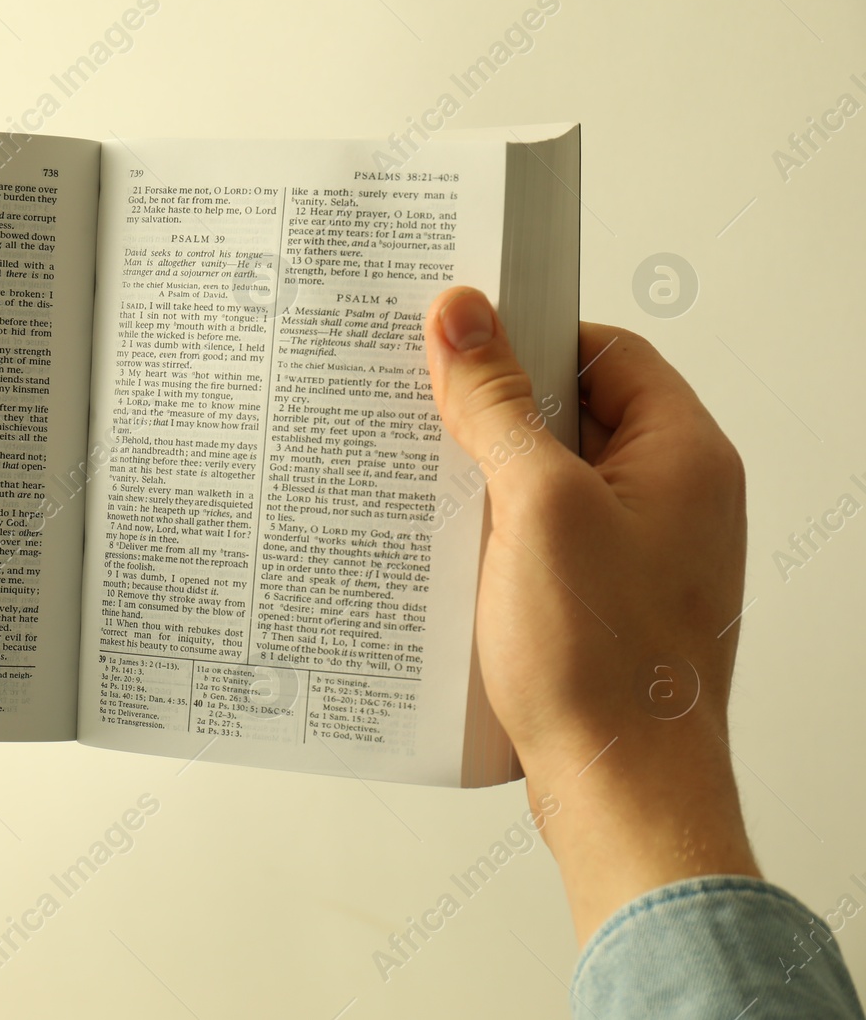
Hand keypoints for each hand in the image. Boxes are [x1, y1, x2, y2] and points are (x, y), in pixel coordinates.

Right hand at [423, 285, 758, 944]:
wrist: (623, 792)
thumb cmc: (602, 661)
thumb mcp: (536, 506)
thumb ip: (496, 406)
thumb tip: (462, 316)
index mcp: (684, 455)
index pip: (606, 351)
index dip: (529, 340)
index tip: (457, 345)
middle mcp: (674, 498)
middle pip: (574, 414)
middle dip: (494, 415)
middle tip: (424, 413)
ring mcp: (642, 554)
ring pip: (552, 480)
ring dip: (487, 479)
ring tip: (425, 486)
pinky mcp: (607, 603)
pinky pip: (546, 540)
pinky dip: (495, 535)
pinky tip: (446, 553)